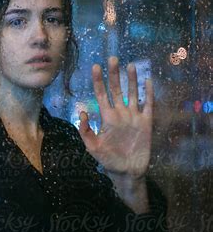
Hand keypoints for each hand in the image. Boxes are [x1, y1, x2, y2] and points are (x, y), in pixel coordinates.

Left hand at [78, 56, 153, 180]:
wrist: (127, 172)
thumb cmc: (108, 160)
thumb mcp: (93, 147)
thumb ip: (86, 131)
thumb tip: (82, 112)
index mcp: (107, 117)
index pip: (101, 94)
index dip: (98, 81)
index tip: (95, 66)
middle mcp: (120, 113)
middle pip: (117, 89)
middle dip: (114, 74)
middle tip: (112, 58)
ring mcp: (133, 117)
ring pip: (132, 94)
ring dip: (131, 80)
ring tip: (130, 65)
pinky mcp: (146, 123)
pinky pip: (148, 105)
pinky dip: (148, 93)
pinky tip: (148, 81)